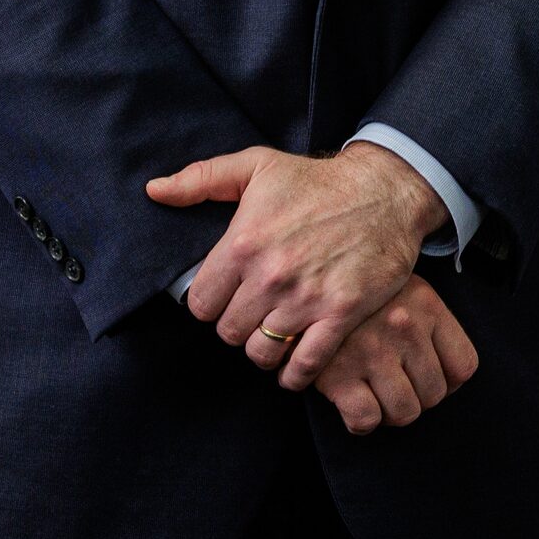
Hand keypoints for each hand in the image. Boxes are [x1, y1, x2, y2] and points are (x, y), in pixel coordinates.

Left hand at [147, 142, 446, 389]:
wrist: (384, 192)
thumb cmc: (315, 180)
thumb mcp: (256, 165)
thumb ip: (200, 179)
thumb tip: (154, 191)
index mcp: (243, 243)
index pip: (200, 304)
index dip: (210, 303)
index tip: (224, 296)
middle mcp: (270, 275)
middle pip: (228, 332)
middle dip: (236, 325)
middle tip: (251, 313)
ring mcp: (306, 299)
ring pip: (261, 352)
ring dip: (263, 349)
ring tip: (271, 333)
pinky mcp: (341, 315)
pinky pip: (304, 366)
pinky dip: (294, 373)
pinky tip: (293, 363)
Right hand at [315, 277, 478, 434]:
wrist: (300, 283)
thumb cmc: (357, 295)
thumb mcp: (402, 288)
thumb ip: (427, 323)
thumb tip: (449, 379)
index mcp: (425, 304)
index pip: (463, 367)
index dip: (448, 383)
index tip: (426, 378)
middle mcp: (402, 326)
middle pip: (434, 395)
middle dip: (416, 397)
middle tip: (393, 383)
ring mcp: (370, 350)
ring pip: (404, 413)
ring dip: (390, 412)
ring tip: (374, 393)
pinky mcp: (337, 373)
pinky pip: (366, 420)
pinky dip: (361, 421)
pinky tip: (352, 402)